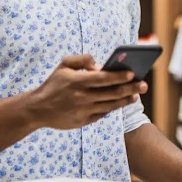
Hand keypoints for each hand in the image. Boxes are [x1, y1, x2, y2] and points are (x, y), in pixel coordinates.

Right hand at [27, 54, 147, 129]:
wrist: (38, 109)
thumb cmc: (53, 83)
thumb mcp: (63, 65)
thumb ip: (82, 59)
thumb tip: (100, 65)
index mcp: (77, 81)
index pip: (104, 78)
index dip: (120, 76)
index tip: (133, 73)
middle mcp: (82, 97)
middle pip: (112, 93)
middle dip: (131, 88)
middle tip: (144, 85)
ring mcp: (83, 111)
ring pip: (111, 105)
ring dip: (126, 100)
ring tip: (136, 95)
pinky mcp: (83, 122)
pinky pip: (103, 114)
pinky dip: (113, 108)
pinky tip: (121, 102)